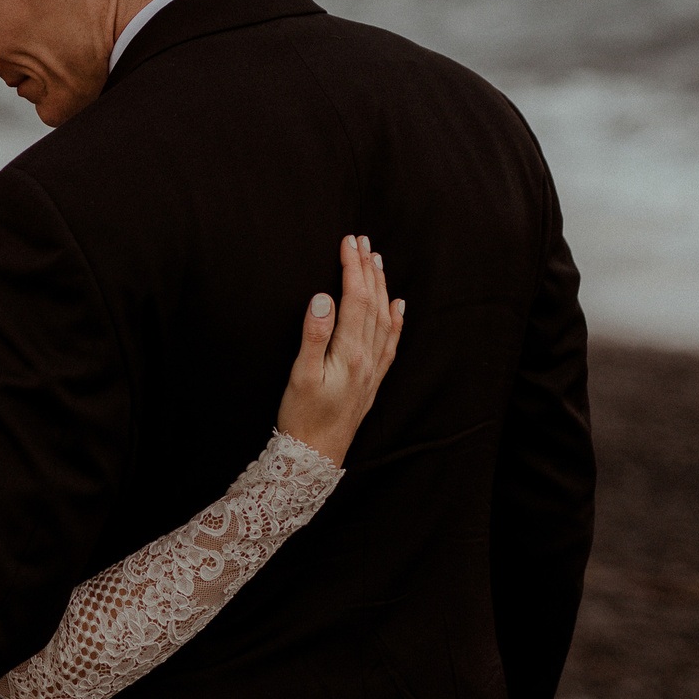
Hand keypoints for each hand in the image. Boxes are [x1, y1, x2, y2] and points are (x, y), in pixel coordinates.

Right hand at [275, 234, 405, 465]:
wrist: (315, 457)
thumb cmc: (302, 417)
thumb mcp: (300, 375)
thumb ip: (313, 334)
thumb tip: (323, 296)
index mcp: (350, 353)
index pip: (355, 299)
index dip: (352, 267)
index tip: (347, 242)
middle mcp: (368, 359)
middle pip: (373, 304)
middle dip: (367, 269)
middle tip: (362, 240)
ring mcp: (373, 370)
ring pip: (385, 319)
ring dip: (381, 287)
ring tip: (377, 261)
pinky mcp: (372, 380)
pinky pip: (391, 343)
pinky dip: (396, 320)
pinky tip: (397, 306)